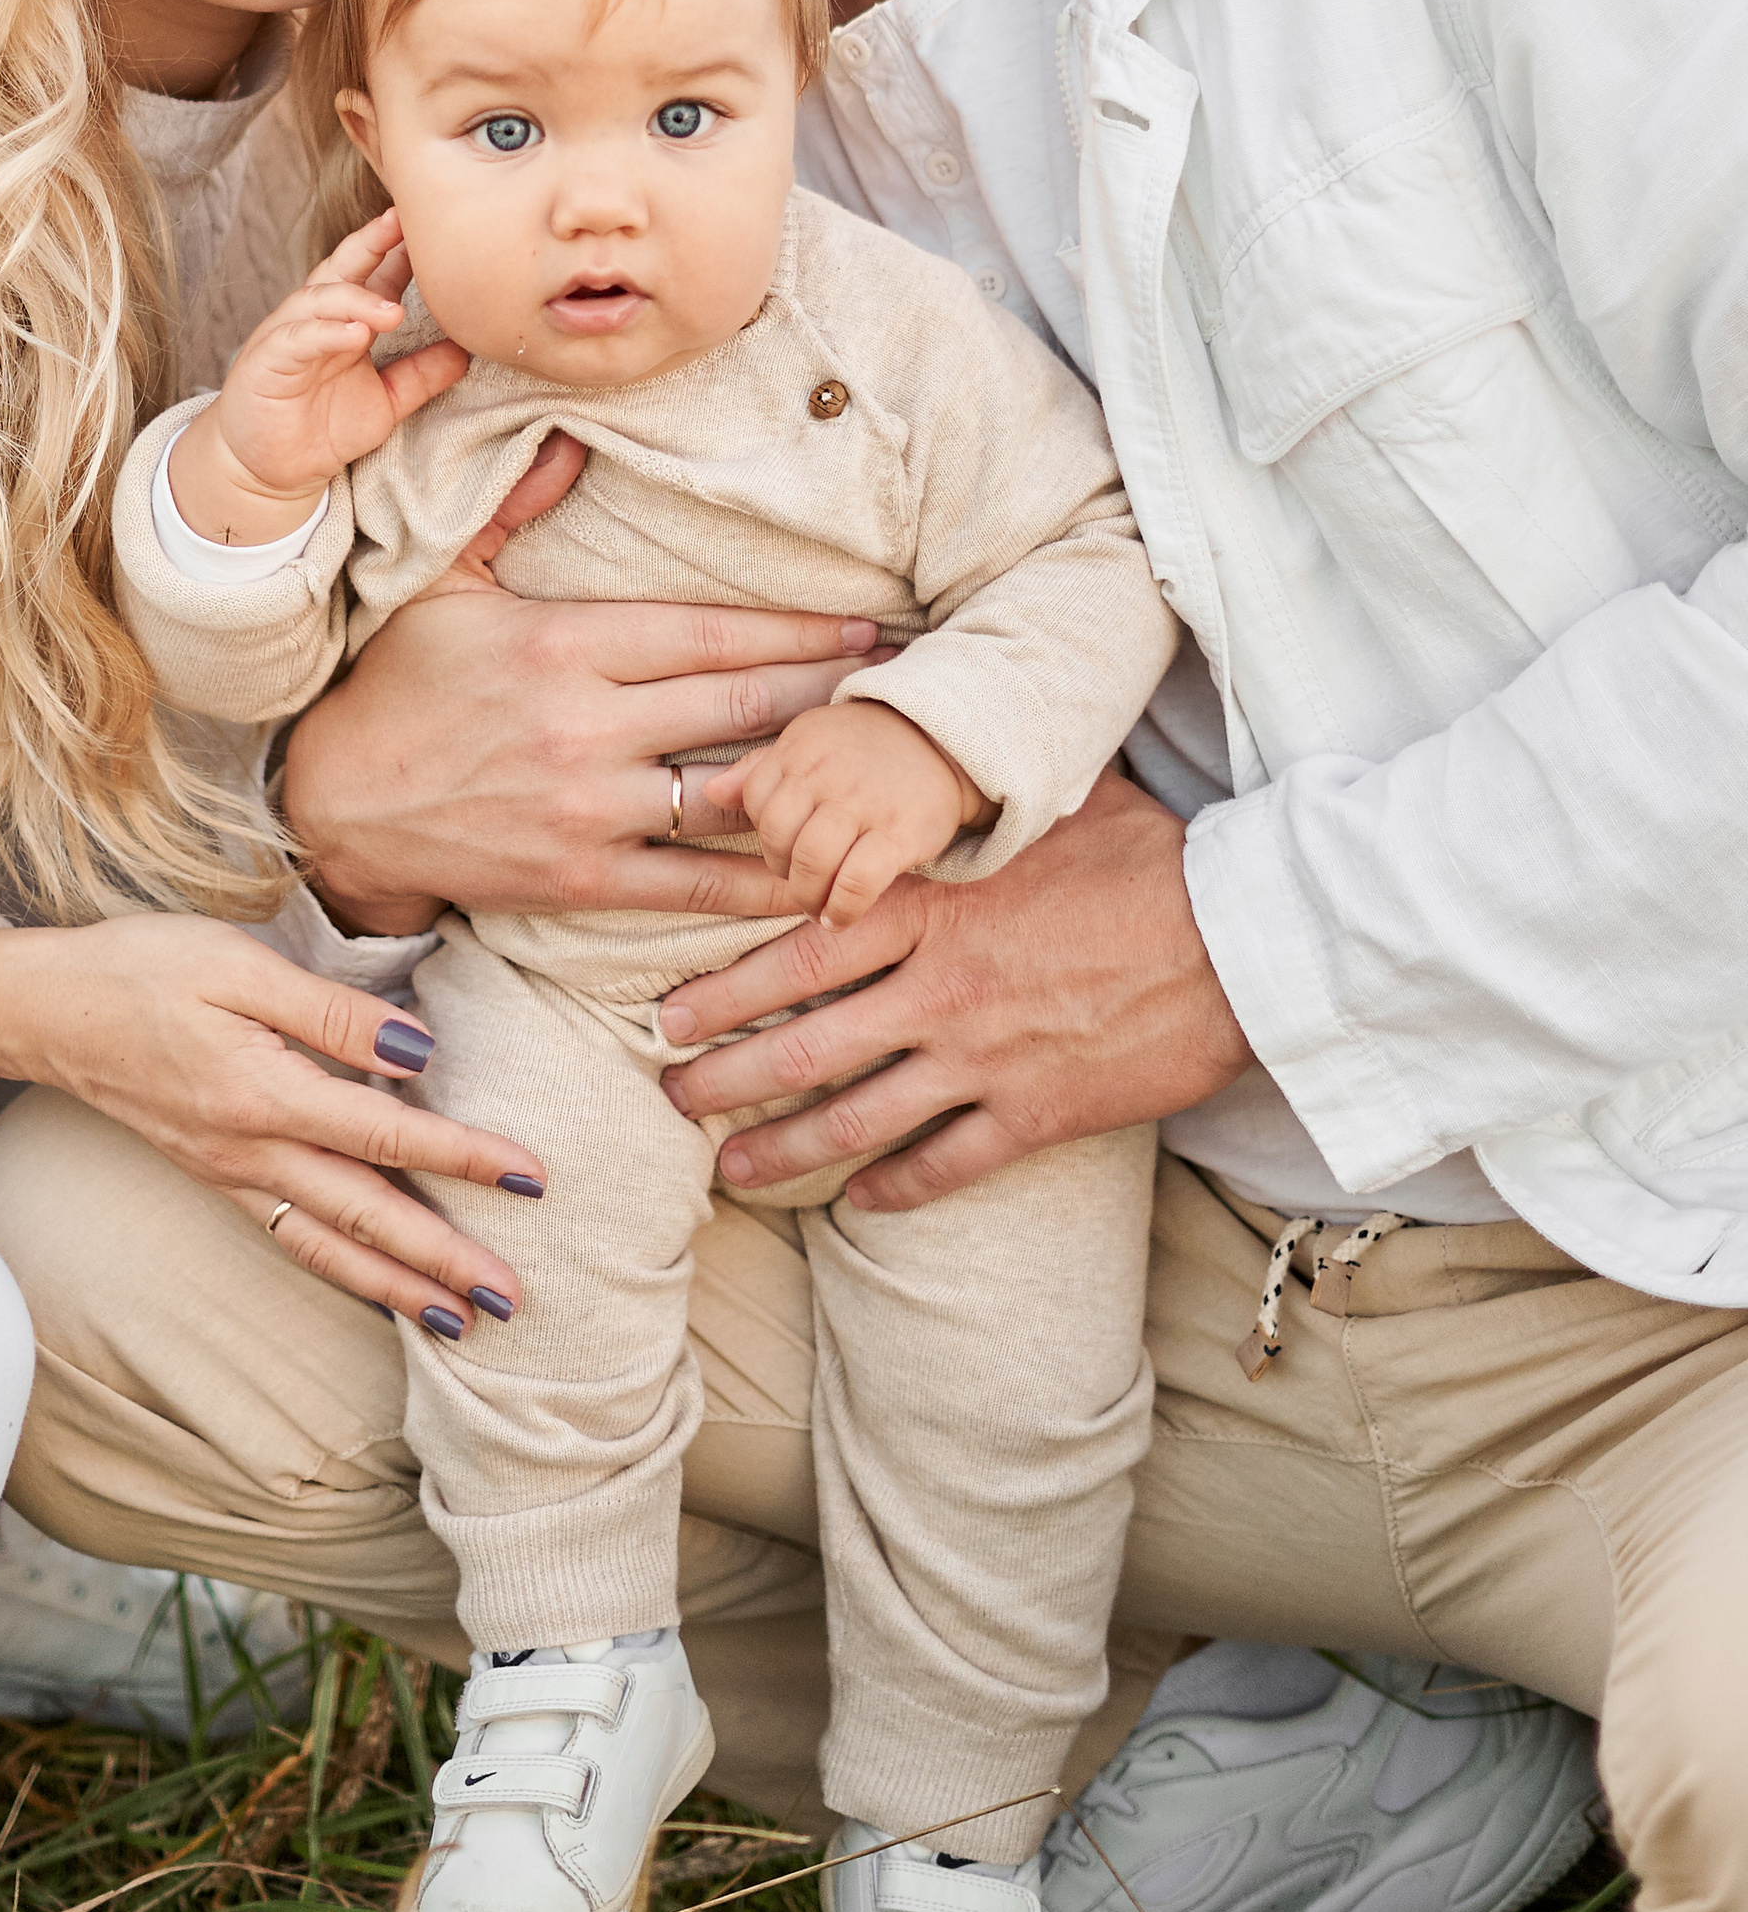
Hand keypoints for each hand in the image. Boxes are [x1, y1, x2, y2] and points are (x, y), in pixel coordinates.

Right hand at [0, 912, 540, 1334]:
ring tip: (462, 1322)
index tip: (530, 1179)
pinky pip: (291, 1238)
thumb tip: (417, 1050)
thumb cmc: (143, 969)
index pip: (386, 1134)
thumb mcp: (237, 963)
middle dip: (442, 1261)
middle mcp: (249, 1150)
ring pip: (329, 1245)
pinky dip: (342, 1273)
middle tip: (514, 1299)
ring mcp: (230, 1173)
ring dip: (398, 1287)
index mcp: (263, 1092)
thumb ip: (332, 1011)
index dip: (463, 1157)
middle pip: (365, 1216)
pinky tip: (378, 1288)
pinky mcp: (217, 1177)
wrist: (47, 1010)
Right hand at [171, 209, 466, 541]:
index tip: (433, 228)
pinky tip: (353, 336)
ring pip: (319, 300)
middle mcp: (315, 318)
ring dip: (355, 299)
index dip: (399, 250)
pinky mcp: (266, 362)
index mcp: (345, 319)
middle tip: (403, 225)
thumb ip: (422, 374)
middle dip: (371, 243)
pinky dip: (325, 333)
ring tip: (392, 310)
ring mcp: (287, 335)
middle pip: (342, 268)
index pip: (375, 274)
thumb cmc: (323, 428)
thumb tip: (468, 350)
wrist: (270, 470)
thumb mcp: (387, 401)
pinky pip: (296, 339)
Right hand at [279, 432, 877, 931]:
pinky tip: (822, 872)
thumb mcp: (442, 583)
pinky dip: (762, 881)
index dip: (800, 631)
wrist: (335, 805)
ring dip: (814, 783)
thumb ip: (512, 507)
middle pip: (742, 705)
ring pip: (732, 794)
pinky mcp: (581, 878)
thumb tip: (570, 438)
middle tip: (909, 685)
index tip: (867, 626)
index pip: (711, 632)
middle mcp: (586, 724)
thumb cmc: (394, 686)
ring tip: (883, 771)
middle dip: (833, 694)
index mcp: (565, 642)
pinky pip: (693, 883)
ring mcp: (588, 807)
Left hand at [655, 774, 1251, 1208]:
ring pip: (858, 1115)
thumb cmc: (1149, 857)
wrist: (1242, 939)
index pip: (800, 952)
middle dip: (726, 1078)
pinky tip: (856, 1202)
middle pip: (805, 1043)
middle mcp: (941, 989)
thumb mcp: (1051, 796)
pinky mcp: (1036, 1114)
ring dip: (784, 1148)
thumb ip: (973, 782)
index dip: (726, 988)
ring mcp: (984, 1059)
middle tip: (669, 1097)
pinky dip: (895, 1187)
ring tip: (728, 1172)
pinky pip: (946, 1162)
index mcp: (933, 908)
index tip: (670, 1012)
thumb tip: (926, 710)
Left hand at [704, 701, 978, 926]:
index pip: (755, 801)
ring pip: (810, 862)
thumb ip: (761, 769)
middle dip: (783, 871)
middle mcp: (827, 773)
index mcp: (800, 747)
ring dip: (808, 895)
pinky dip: (842, 908)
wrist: (949, 740)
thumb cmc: (870, 748)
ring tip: (818, 906)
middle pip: (777, 836)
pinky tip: (840, 917)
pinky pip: (856, 882)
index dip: (767, 836)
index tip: (785, 854)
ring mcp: (864, 803)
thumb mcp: (813, 742)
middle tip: (802, 886)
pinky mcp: (900, 834)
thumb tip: (711, 790)